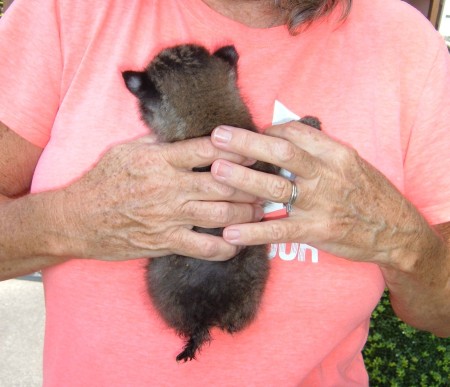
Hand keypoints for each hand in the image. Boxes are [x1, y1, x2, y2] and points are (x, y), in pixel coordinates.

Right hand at [56, 136, 262, 261]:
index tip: (254, 151)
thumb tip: (185, 132)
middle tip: (264, 184)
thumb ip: (158, 142)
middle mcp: (168, 187)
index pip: (208, 149)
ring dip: (245, 213)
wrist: (76, 220)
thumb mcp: (125, 151)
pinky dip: (226, 247)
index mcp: (160, 160)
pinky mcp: (164, 242)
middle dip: (250, 184)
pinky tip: (237, 243)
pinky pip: (204, 248)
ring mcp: (168, 217)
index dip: (237, 149)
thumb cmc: (102, 181)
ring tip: (258, 211)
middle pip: (222, 183)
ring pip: (220, 214)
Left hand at [210, 122, 428, 267]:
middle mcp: (326, 175)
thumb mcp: (352, 164)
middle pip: (281, 152)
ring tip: (215, 173)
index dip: (268, 130)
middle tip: (217, 137)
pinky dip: (254, 231)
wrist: (398, 231)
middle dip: (246, 143)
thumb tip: (286, 137)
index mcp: (336, 153)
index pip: (296, 133)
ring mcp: (320, 204)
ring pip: (275, 188)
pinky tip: (231, 232)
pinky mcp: (317, 231)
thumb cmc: (370, 194)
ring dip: (243, 179)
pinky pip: (280, 231)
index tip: (252, 133)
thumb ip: (321, 151)